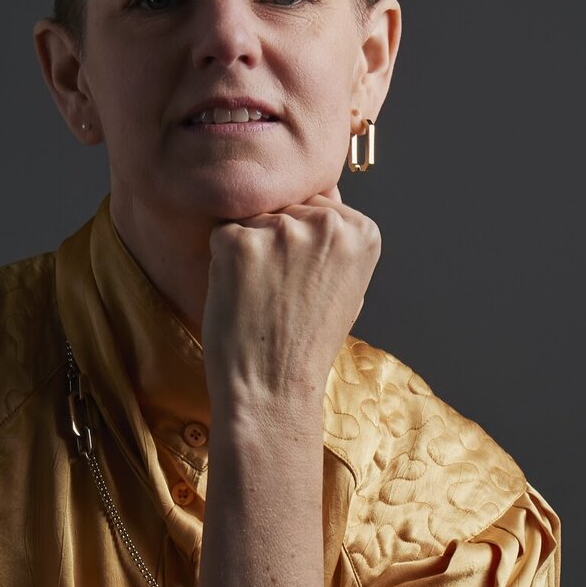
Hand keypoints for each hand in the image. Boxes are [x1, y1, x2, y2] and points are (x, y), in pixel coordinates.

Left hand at [202, 185, 380, 410]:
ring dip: (250, 250)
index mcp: (362, 232)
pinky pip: (223, 233)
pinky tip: (240, 296)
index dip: (303, 244)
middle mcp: (328, 223)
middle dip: (276, 241)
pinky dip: (224, 262)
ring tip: (261, 297)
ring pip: (254, 218)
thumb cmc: (306, 346)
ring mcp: (283, 230)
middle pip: (286, 207)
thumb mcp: (347, 289)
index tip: (304, 281)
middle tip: (279, 294)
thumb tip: (320, 196)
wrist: (273, 390)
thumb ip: (337, 242)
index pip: (319, 204)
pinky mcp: (240, 242)